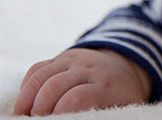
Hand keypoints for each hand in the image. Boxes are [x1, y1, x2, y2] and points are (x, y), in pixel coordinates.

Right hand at [13, 48, 152, 115]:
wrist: (122, 66)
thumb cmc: (121, 96)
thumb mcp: (125, 105)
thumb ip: (106, 113)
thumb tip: (84, 118)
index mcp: (105, 84)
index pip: (77, 97)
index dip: (60, 113)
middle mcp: (87, 68)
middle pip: (54, 86)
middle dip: (40, 108)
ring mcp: (72, 60)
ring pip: (41, 76)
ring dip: (27, 100)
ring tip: (24, 117)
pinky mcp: (60, 58)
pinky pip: (36, 69)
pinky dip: (26, 88)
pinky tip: (25, 104)